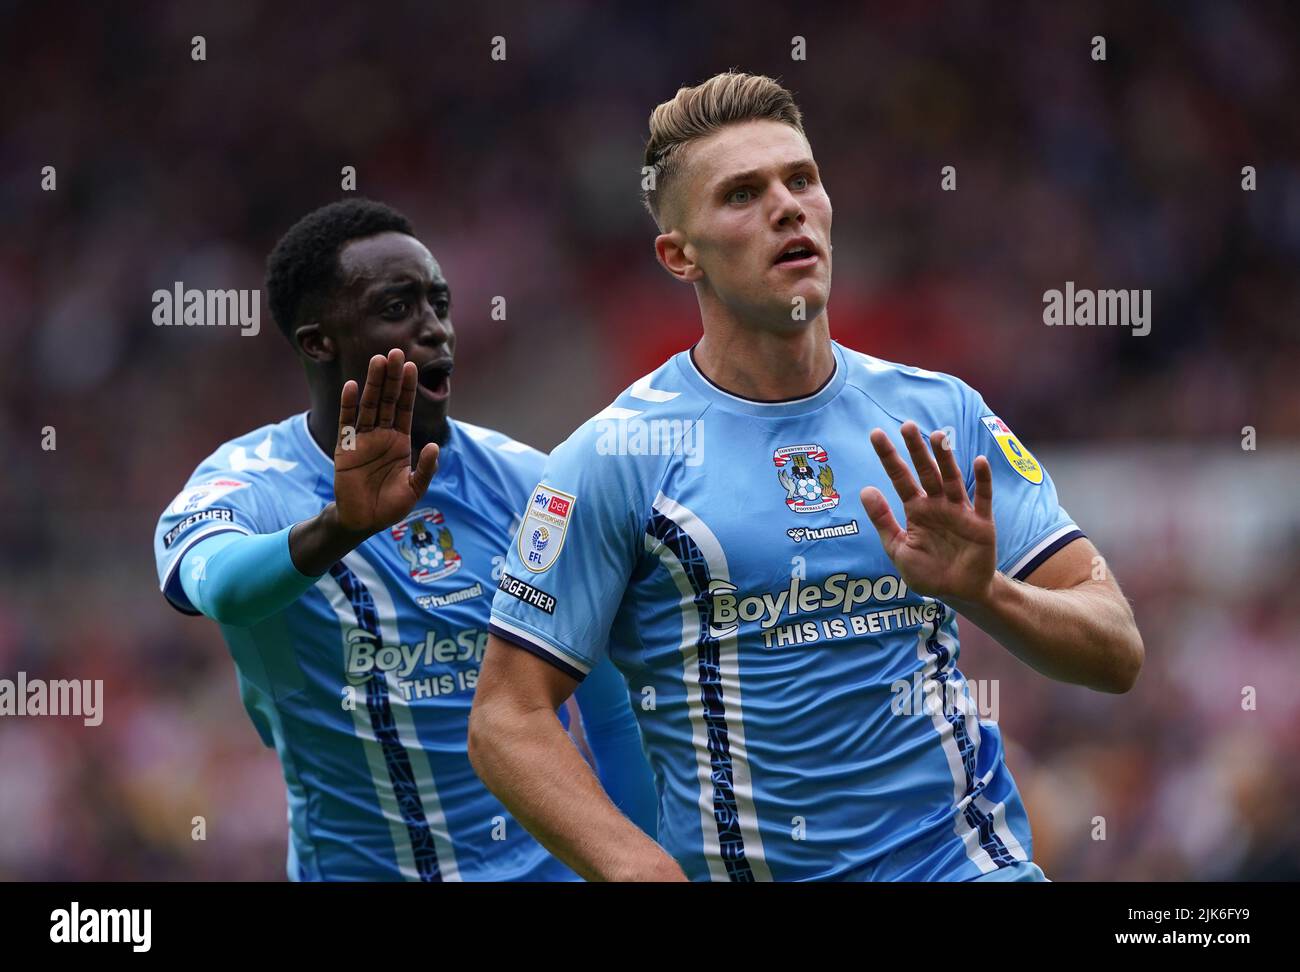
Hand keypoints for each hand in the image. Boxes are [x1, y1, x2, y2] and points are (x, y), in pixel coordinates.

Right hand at [332, 348, 439, 535]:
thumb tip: (433, 446)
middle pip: (386, 400)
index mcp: (400, 441)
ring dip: (372, 383)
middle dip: (391, 377)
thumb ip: (425, 469)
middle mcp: (382, 435)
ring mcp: (363, 439)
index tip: (410, 366)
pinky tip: (351, 386)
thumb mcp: (415, 489)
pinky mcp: (345, 448)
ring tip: (377, 360)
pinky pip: (347, 423)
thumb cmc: (390, 506)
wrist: (364, 521)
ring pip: (368, 405)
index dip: (407, 388)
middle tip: (395, 352)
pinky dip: (348, 405)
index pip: (404, 408)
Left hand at [859, 421, 995, 605]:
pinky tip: (978, 461)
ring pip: (951, 479)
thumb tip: (866, 489)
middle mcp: (937, 505)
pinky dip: (982, 480)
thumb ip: (883, 521)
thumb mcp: (898, 549)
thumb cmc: (928, 573)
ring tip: (938, 436)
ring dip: (946, 458)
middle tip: (907, 425)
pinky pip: (982, 498)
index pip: (900, 478)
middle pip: (925, 472)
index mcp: (916, 510)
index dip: (889, 457)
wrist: (958, 594)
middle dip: (917, 449)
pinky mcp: (981, 523)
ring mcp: (960, 511)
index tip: (876, 434)